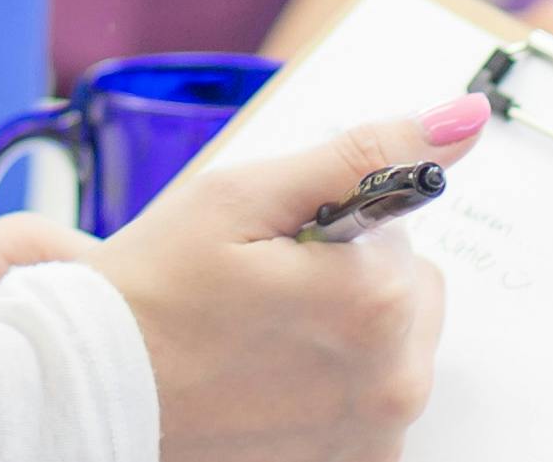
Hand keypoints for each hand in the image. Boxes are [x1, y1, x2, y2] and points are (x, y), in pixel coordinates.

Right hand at [95, 98, 486, 461]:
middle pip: (408, 289)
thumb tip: (460, 121)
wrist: (92, 394)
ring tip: (264, 339)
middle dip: (353, 278)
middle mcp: (393, 378)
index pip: (399, 224)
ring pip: (394, 348)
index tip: (278, 248)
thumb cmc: (154, 295)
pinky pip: (372, 405)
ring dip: (347, 334)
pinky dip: (335, 388)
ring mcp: (374, 434)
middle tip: (267, 290)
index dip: (332, 223)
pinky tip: (273, 382)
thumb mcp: (244, 196)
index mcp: (377, 300)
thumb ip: (360, 155)